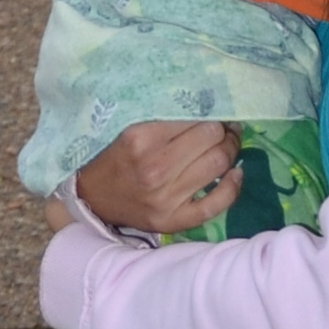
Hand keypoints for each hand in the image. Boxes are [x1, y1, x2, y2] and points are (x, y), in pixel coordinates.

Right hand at [76, 118, 242, 234]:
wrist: (92, 199)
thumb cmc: (115, 158)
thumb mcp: (132, 129)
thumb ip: (166, 119)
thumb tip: (209, 107)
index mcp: (143, 138)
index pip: (195, 119)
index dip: (212, 113)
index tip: (217, 112)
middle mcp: (156, 168)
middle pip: (212, 140)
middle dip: (225, 130)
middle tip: (226, 127)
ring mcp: (166, 198)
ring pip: (218, 166)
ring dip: (230, 152)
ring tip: (228, 145)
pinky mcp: (173, 221)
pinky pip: (215, 205)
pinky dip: (232, 188)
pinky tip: (235, 174)